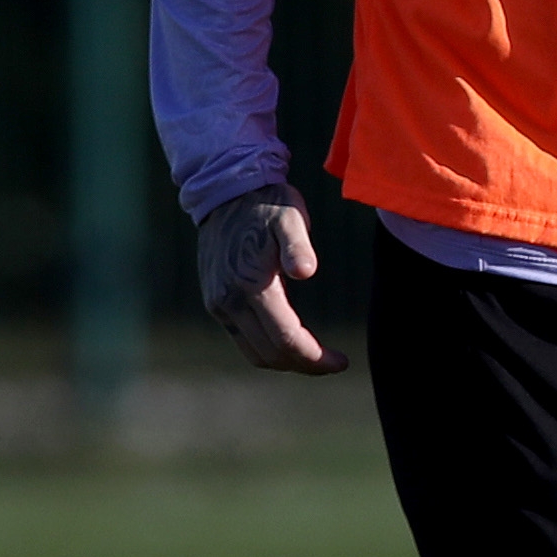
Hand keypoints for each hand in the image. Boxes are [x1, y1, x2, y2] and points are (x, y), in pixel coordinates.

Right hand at [198, 186, 346, 374]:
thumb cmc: (268, 204)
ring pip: (255, 354)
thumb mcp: (290, 217)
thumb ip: (298, 245)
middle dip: (305, 365)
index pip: (286, 339)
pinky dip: (269, 350)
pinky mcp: (215, 302)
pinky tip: (291, 342)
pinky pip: (243, 341)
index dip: (315, 358)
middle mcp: (229, 301)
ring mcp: (218, 304)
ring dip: (287, 362)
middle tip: (334, 363)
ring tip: (315, 357)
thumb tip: (306, 271)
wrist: (227, 191)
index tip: (341, 362)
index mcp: (251, 285)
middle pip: (271, 354)